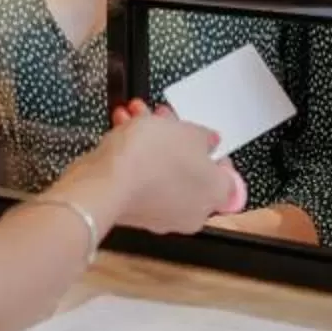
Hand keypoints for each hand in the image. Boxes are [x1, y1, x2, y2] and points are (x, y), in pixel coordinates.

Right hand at [76, 102, 233, 234]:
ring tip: (136, 116)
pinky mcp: (133, 212)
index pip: (227, 174)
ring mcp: (161, 215)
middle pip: (190, 169)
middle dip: (174, 137)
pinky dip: (134, 156)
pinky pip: (140, 179)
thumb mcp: (188, 132)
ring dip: (150, 140)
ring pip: (162, 171)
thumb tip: (207, 141)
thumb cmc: (151, 161)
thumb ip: (205, 136)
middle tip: (165, 117)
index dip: (214, 149)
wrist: (104, 183)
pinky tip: (123, 129)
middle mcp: (192, 211)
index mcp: (214, 193)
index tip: (202, 136)